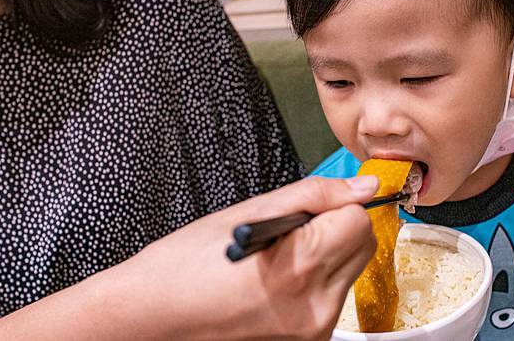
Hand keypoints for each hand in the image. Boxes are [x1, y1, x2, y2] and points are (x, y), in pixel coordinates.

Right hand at [132, 175, 378, 340]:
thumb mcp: (250, 212)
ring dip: (326, 257)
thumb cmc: (185, 264)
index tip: (313, 208)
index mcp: (301, 265)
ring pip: (348, 274)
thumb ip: (315, 195)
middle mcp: (315, 306)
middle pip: (362, 249)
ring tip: (279, 257)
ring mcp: (312, 331)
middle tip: (294, 229)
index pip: (361, 222)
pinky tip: (277, 280)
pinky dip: (314, 283)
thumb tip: (362, 187)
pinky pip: (331, 299)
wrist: (152, 317)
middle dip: (337, 229)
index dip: (337, 206)